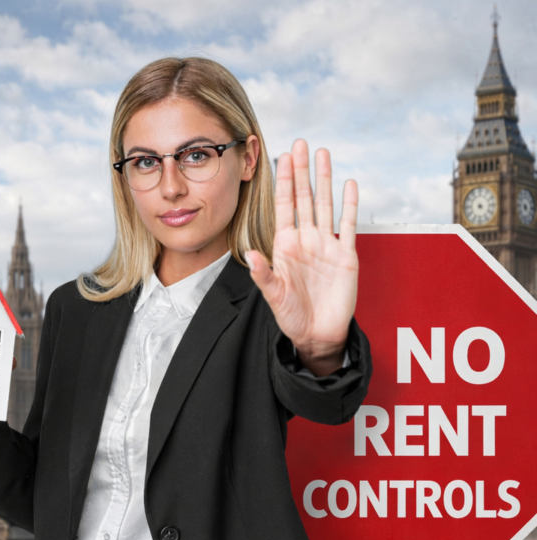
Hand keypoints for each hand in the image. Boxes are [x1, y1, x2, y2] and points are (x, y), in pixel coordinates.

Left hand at [246, 139, 357, 376]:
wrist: (317, 334)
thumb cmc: (292, 316)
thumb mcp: (274, 296)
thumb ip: (264, 274)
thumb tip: (252, 255)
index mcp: (285, 246)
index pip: (284, 206)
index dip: (284, 182)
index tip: (281, 157)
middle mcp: (305, 240)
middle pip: (305, 198)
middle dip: (302, 171)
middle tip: (301, 143)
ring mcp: (326, 245)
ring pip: (326, 204)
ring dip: (324, 179)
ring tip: (323, 153)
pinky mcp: (345, 255)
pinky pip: (347, 225)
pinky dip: (349, 205)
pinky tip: (349, 184)